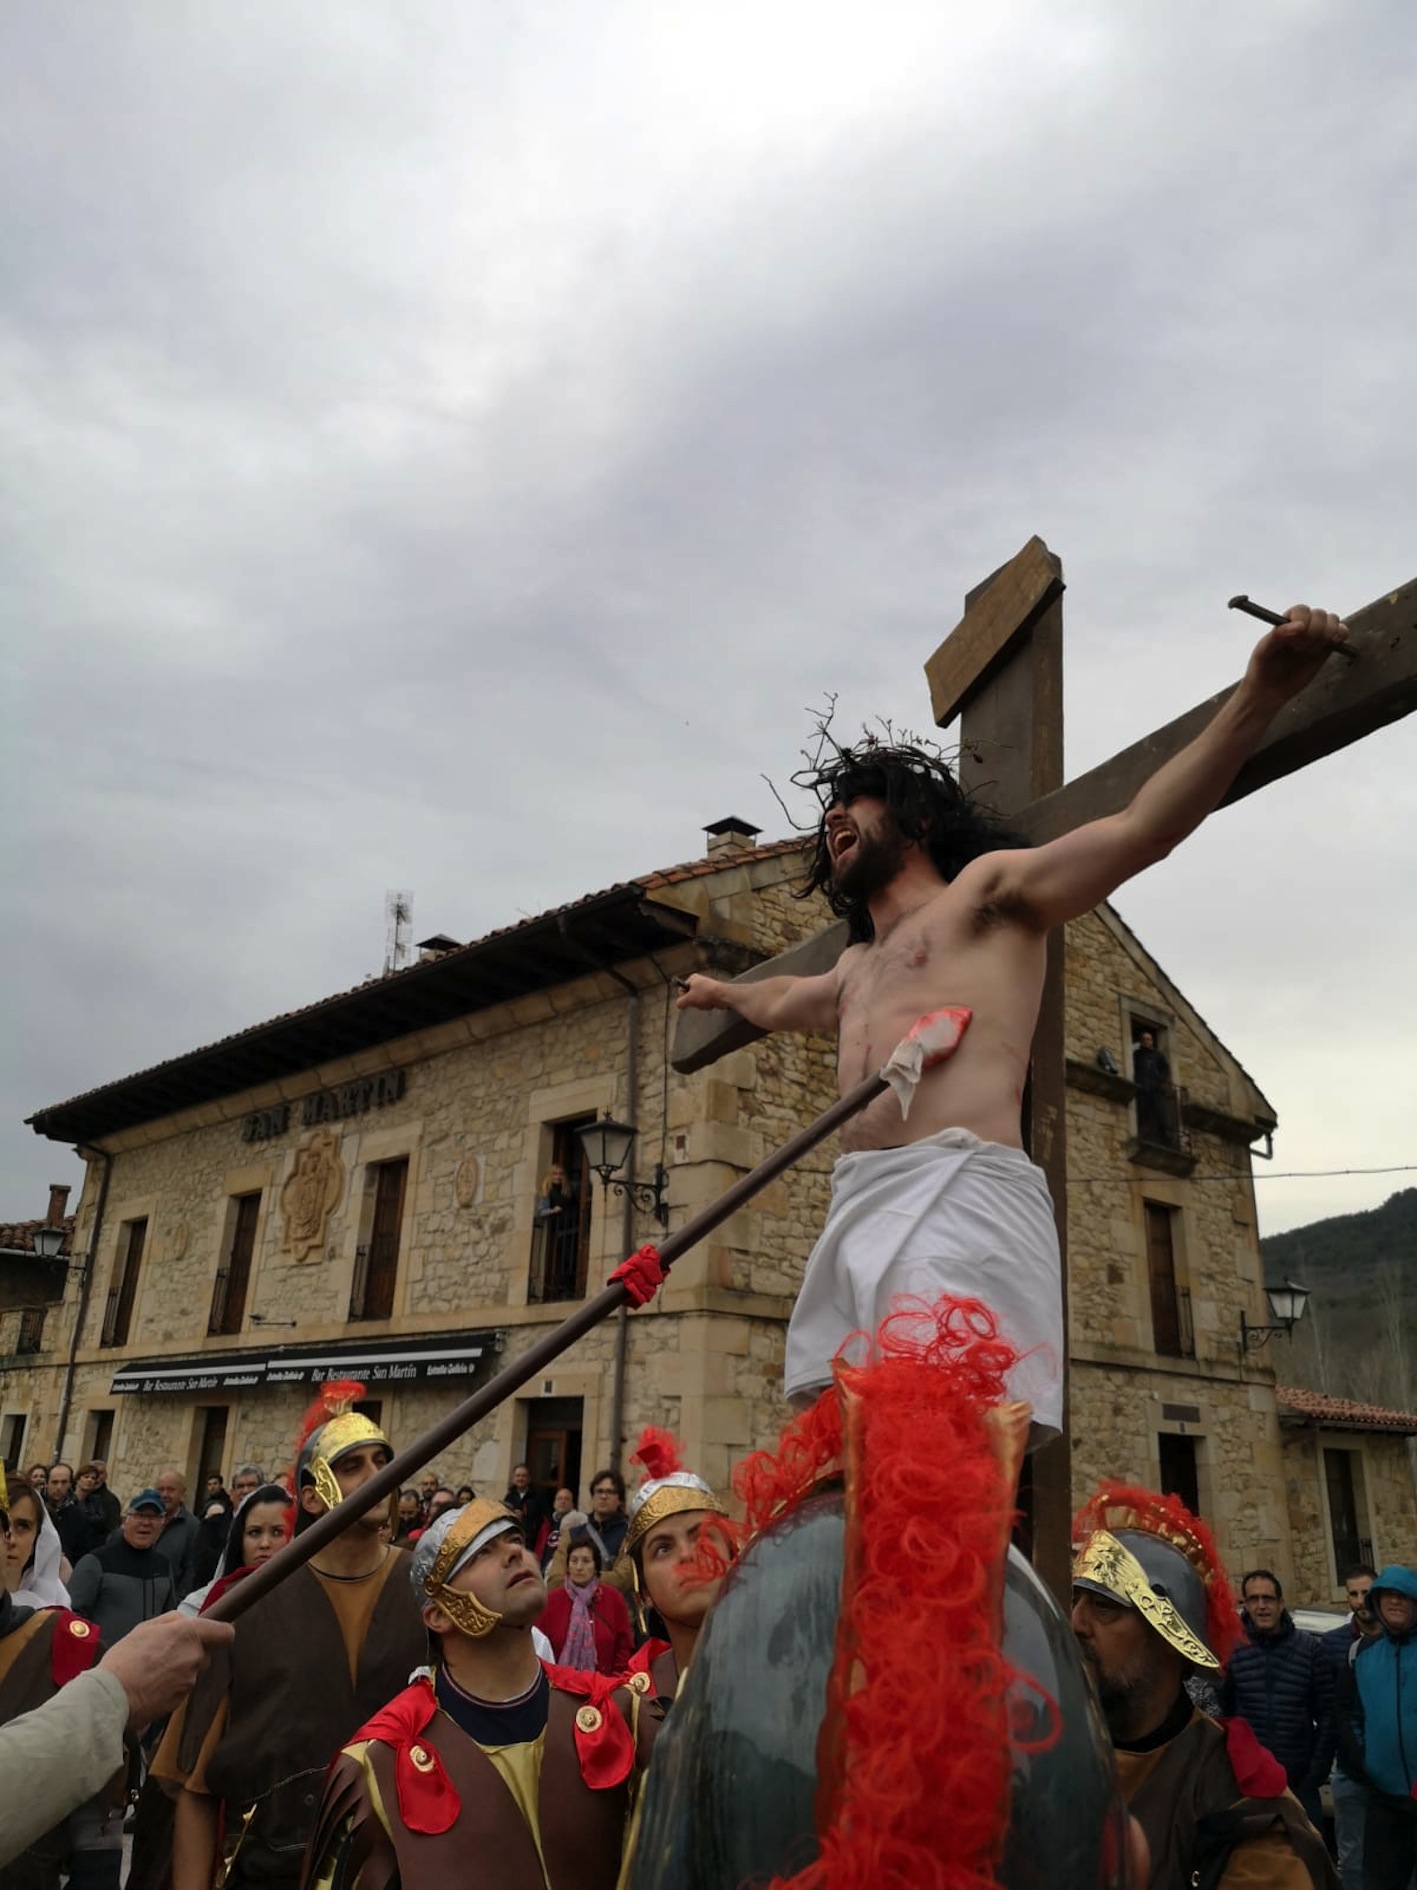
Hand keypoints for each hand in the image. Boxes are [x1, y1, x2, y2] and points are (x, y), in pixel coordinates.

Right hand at [99, 1611, 234, 1731]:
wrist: (112, 1697)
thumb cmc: (124, 1659)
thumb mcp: (145, 1627)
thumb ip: (172, 1621)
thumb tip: (186, 1621)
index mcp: (189, 1634)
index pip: (225, 1633)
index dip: (220, 1634)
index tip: (213, 1636)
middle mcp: (194, 1657)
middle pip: (204, 1654)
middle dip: (190, 1654)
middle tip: (164, 1655)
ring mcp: (189, 1681)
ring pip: (191, 1673)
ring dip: (178, 1672)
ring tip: (152, 1672)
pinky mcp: (181, 1701)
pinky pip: (181, 1689)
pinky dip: (170, 1688)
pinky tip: (151, 1686)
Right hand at [675, 974, 728, 1012]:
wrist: (723, 996)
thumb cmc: (706, 994)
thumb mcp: (689, 999)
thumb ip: (680, 1002)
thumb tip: (678, 1005)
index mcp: (693, 979)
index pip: (682, 989)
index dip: (683, 997)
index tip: (687, 1001)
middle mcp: (700, 981)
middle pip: (690, 996)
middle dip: (694, 1002)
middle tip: (698, 1002)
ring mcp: (707, 988)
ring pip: (698, 1001)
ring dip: (701, 1005)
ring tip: (706, 1003)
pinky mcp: (713, 994)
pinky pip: (705, 1002)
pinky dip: (707, 1005)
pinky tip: (711, 1004)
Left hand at [1243, 605, 1347, 704]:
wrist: (1270, 689)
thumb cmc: (1263, 668)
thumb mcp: (1263, 651)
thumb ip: (1278, 635)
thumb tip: (1300, 625)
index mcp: (1287, 621)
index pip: (1302, 610)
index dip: (1302, 623)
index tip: (1293, 641)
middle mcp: (1303, 625)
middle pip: (1320, 615)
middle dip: (1313, 633)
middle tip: (1300, 650)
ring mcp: (1316, 636)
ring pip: (1333, 620)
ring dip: (1325, 635)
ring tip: (1311, 651)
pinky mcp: (1327, 647)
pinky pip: (1341, 633)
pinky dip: (1341, 634)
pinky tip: (1332, 644)